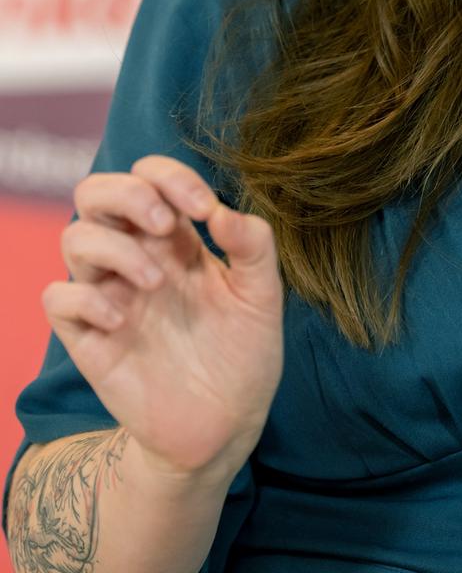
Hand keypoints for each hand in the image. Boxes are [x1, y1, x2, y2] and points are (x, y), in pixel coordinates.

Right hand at [43, 155, 284, 480]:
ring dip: (114, 247)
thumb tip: (222, 210)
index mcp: (179, 240)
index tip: (203, 207)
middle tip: (164, 224)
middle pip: (96, 192)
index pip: (150, 176)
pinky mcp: (90, 340)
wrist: (227, 424)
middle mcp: (139, 258)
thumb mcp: (263, 294)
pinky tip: (123, 319)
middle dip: (126, 193)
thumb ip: (253, 245)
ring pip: (73, 237)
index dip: (170, 176)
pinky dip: (84, 298)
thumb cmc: (245, 352)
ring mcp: (112, 296)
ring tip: (155, 282)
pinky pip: (58, 298)